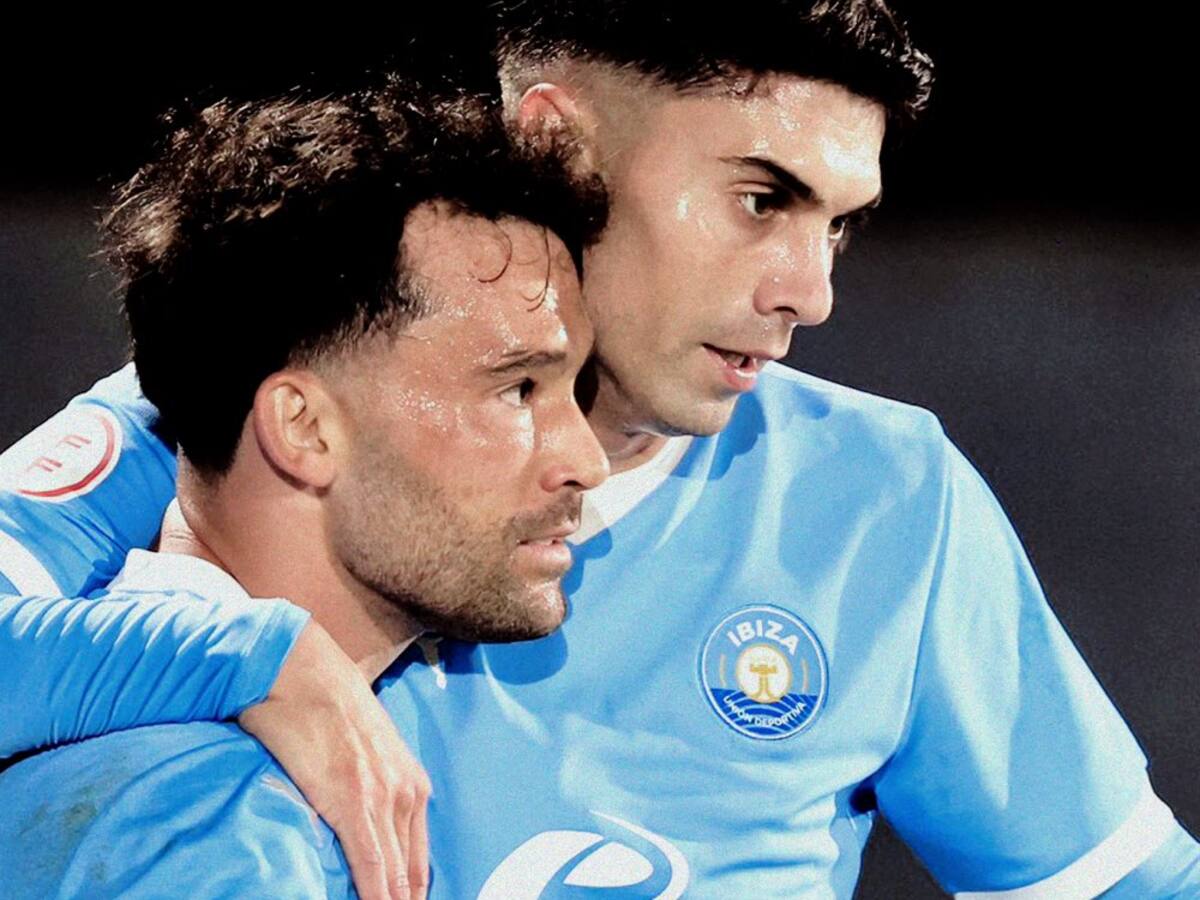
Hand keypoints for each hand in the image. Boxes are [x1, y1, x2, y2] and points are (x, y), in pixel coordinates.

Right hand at [239, 620, 429, 899]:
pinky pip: (370, 864)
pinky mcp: (352, 801)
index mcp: (413, 784)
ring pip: (394, 875)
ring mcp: (383, 798)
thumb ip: (375, 786)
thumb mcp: (368, 749)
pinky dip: (372, 894)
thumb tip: (364, 821)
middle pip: (412, 873)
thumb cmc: (327, 706)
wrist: (303, 670)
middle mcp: (407, 793)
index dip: (412, 893)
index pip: (419, 860)